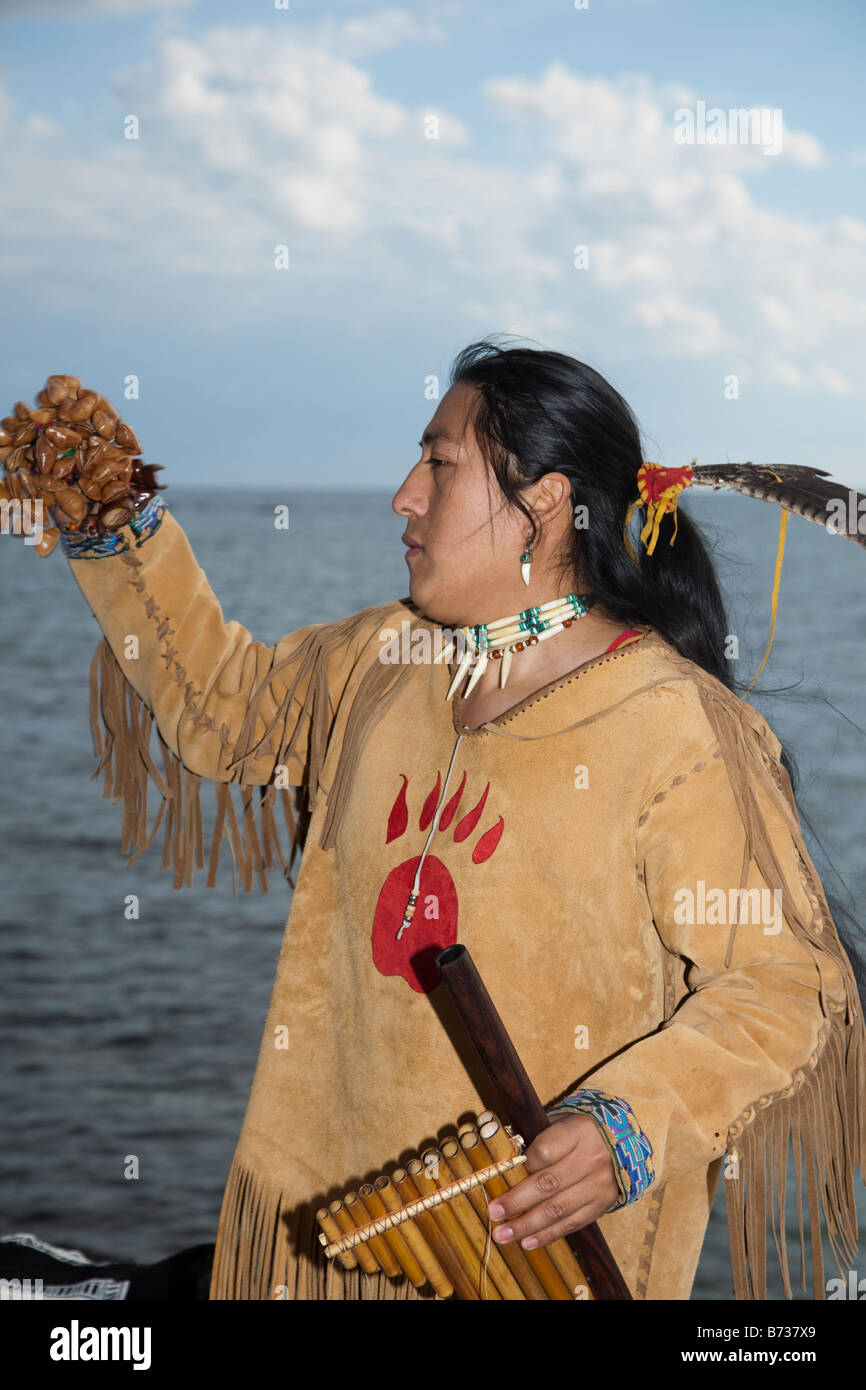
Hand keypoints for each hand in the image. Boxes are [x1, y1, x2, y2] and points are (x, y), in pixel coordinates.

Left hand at [487, 1112, 620, 1249]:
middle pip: (549, 1184)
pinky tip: (527, 1242)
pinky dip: (548, 1235)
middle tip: (494, 1213)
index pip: (545, 1151)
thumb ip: (536, 1137)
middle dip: (517, 1201)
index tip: (501, 1175)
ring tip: (503, 1234)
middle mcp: (591, 1158)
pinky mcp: (602, 1205)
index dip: (522, 1165)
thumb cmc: (577, 1132)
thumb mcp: (561, 1122)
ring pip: (558, 1209)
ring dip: (527, 1225)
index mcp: (579, 1131)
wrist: (620, 1144)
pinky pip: (572, 1223)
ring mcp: (598, 1184)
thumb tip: (503, 1161)